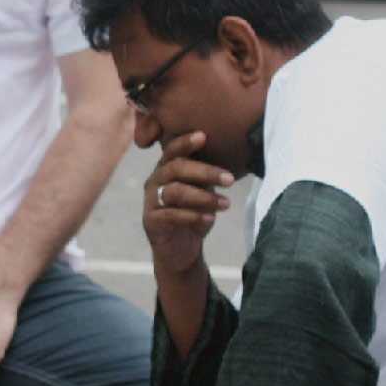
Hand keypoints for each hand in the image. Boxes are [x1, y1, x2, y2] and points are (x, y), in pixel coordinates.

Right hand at [145, 132, 233, 277]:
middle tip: (230, 179)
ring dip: (203, 197)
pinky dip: (192, 215)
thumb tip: (234, 156)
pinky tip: (210, 218)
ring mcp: (151, 201)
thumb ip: (207, 175)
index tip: (204, 136)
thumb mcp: (203, 190)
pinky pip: (171, 215)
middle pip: (176, 168)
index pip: (173, 151)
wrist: (181, 249)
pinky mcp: (152, 221)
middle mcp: (155, 181)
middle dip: (205, 171)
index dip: (185, 142)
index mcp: (167, 169)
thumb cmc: (194, 214)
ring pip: (175, 191)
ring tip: (226, 204)